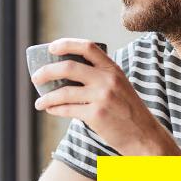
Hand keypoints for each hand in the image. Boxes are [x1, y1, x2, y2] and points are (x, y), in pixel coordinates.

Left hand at [31, 38, 177, 155]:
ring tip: (38, 102)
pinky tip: (50, 110)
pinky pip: (67, 110)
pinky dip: (54, 109)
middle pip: (69, 67)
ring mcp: (102, 97)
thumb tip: (67, 73)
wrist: (144, 136)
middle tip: (36, 76)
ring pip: (63, 92)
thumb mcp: (120, 86)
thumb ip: (100, 77)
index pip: (88, 47)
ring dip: (46, 97)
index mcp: (113, 69)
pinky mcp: (96, 115)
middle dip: (47, 71)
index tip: (52, 47)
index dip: (67, 44)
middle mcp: (108, 80)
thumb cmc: (128, 112)